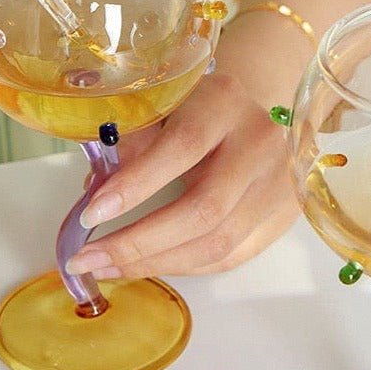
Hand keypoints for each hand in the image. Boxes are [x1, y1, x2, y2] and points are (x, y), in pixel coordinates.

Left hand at [66, 72, 298, 277]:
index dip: (135, 185)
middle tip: (89, 258)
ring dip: (156, 263)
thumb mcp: (163, 107)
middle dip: (139, 243)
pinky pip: (229, 258)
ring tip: (108, 267)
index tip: (89, 215)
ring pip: (218, 243)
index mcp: (225, 102)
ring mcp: (278, 184)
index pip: (183, 148)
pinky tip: (147, 265)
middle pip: (204, 209)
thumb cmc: (198, 110)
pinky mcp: (281, 218)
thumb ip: (132, 142)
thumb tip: (94, 193)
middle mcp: (261, 142)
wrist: (256, 118)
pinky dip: (182, 266)